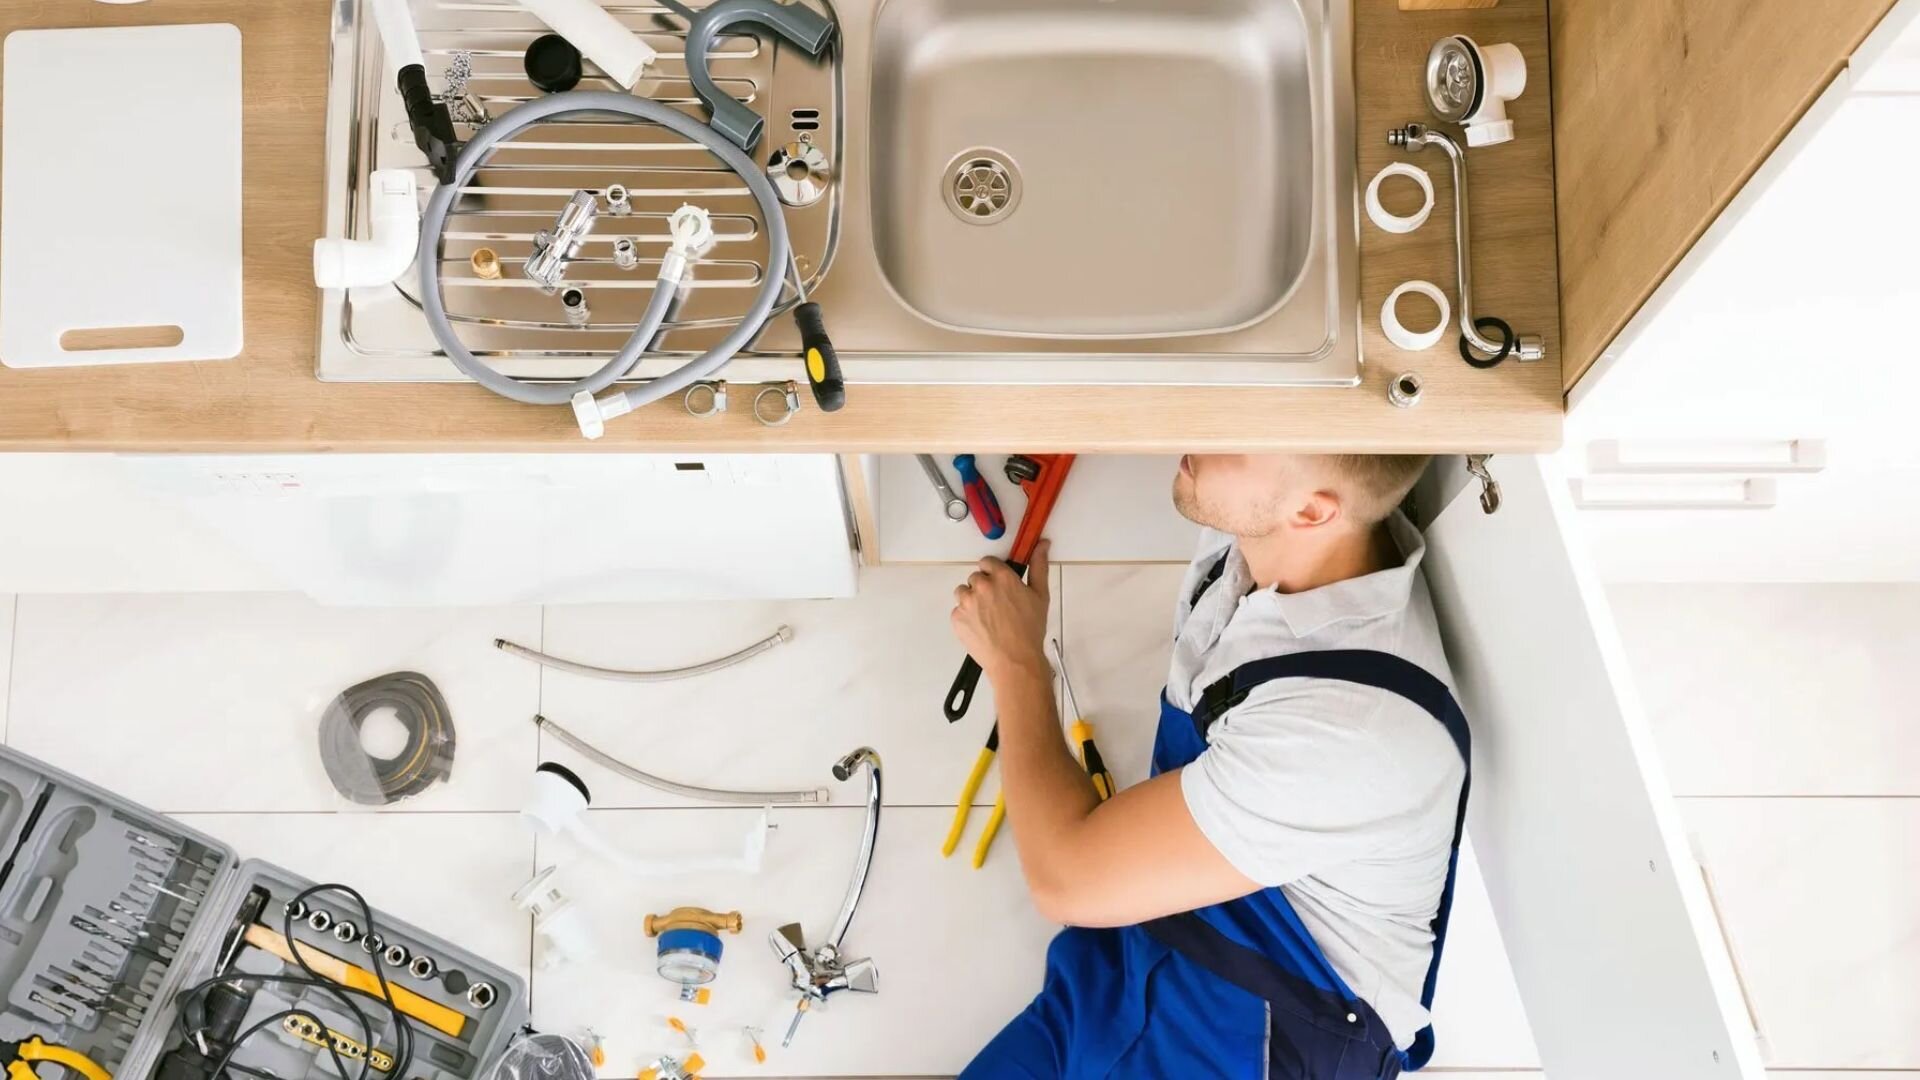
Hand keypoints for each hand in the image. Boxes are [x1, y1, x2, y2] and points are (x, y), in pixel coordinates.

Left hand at [950, 540, 1052, 680]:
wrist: (1014, 660)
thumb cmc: (1029, 630)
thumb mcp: (1040, 596)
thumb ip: (1039, 566)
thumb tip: (1042, 545)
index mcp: (1002, 577)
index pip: (987, 562)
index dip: (993, 573)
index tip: (999, 584)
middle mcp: (981, 586)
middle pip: (975, 578)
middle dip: (984, 588)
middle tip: (997, 606)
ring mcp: (966, 602)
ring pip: (963, 593)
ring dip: (972, 601)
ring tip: (988, 618)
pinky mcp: (956, 618)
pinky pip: (958, 611)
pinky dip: (966, 617)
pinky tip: (981, 628)